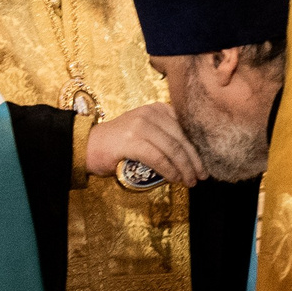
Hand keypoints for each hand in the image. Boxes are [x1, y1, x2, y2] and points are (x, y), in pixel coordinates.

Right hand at [86, 102, 202, 186]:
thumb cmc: (118, 144)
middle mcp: (151, 113)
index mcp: (158, 109)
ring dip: (185, 168)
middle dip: (195, 160)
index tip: (205, 163)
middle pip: (182, 139)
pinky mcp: (132, 141)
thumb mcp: (145, 131)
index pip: (186, 128)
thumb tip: (192, 155)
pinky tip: (175, 179)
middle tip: (202, 176)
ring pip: (173, 149)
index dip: (198, 148)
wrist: (86, 146)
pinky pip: (158, 158)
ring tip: (190, 181)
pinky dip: (170, 170)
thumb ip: (165, 135)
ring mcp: (141, 126)